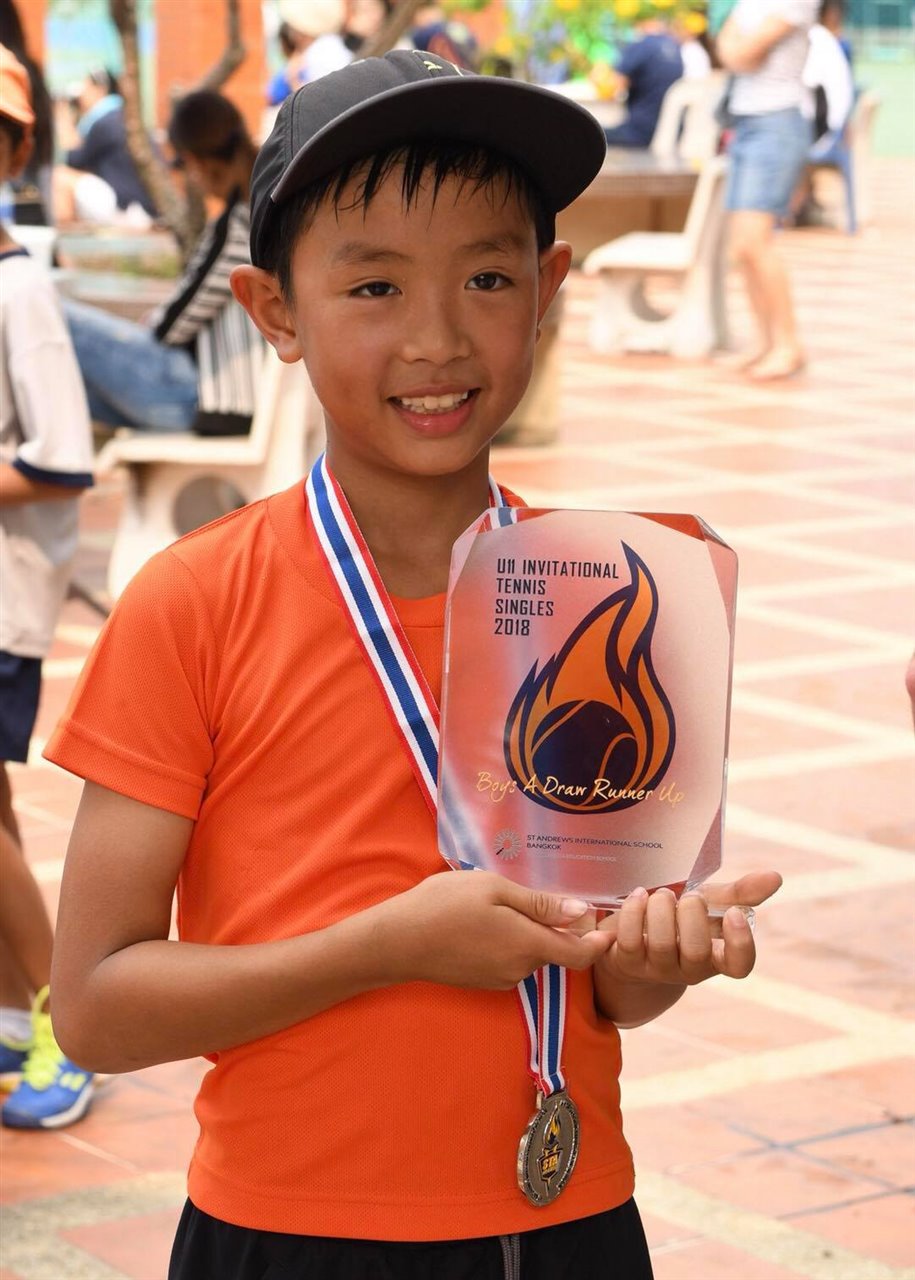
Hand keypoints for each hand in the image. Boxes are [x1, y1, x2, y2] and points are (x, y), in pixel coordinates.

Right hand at [379, 871, 611, 991]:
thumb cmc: (444, 905)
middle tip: (540, 892)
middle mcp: (519, 969)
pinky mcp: (482, 981)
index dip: (599, 942)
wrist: (396, 941)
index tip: (608, 925)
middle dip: (555, 926)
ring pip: (530, 953)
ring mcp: (499, 979)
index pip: (580, 955)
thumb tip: (581, 913)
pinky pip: (509, 959)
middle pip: (553, 949)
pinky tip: (484, 920)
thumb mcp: (494, 890)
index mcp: (528, 945)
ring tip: (501, 902)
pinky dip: (509, 941)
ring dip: (527, 932)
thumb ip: (539, 903)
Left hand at [596, 871, 782, 988]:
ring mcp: (657, 969)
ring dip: (661, 910)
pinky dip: (634, 912)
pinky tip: (638, 895)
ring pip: (662, 945)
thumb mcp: (710, 904)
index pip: (739, 966)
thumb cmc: (680, 919)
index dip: (740, 944)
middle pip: (697, 953)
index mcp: (716, 956)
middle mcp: (689, 969)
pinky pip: (630, 940)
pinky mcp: (627, 963)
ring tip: (661, 893)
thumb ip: (741, 893)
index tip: (734, 913)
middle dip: (692, 915)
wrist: (635, 934)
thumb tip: (775, 877)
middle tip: (688, 896)